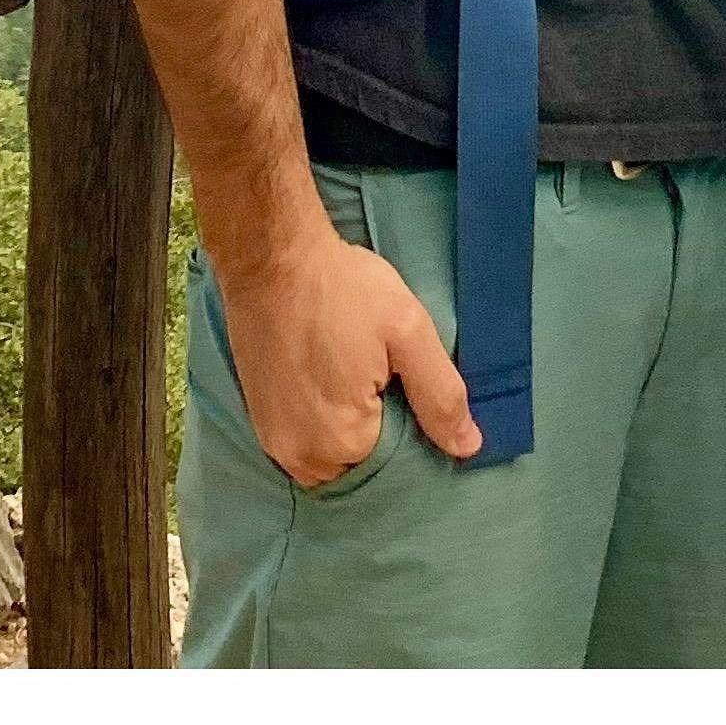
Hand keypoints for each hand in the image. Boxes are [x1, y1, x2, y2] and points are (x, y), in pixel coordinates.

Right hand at [215, 220, 480, 485]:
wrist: (272, 256)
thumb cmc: (343, 289)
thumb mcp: (407, 332)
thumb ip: (440, 395)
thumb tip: (468, 448)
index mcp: (341, 443)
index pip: (394, 467)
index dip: (412, 434)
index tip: (413, 393)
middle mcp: (300, 457)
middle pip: (359, 466)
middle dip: (379, 435)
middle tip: (387, 380)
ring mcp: (272, 439)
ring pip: (329, 457)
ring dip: (348, 431)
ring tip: (362, 380)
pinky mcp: (257, 417)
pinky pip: (302, 440)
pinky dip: (321, 422)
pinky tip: (333, 382)